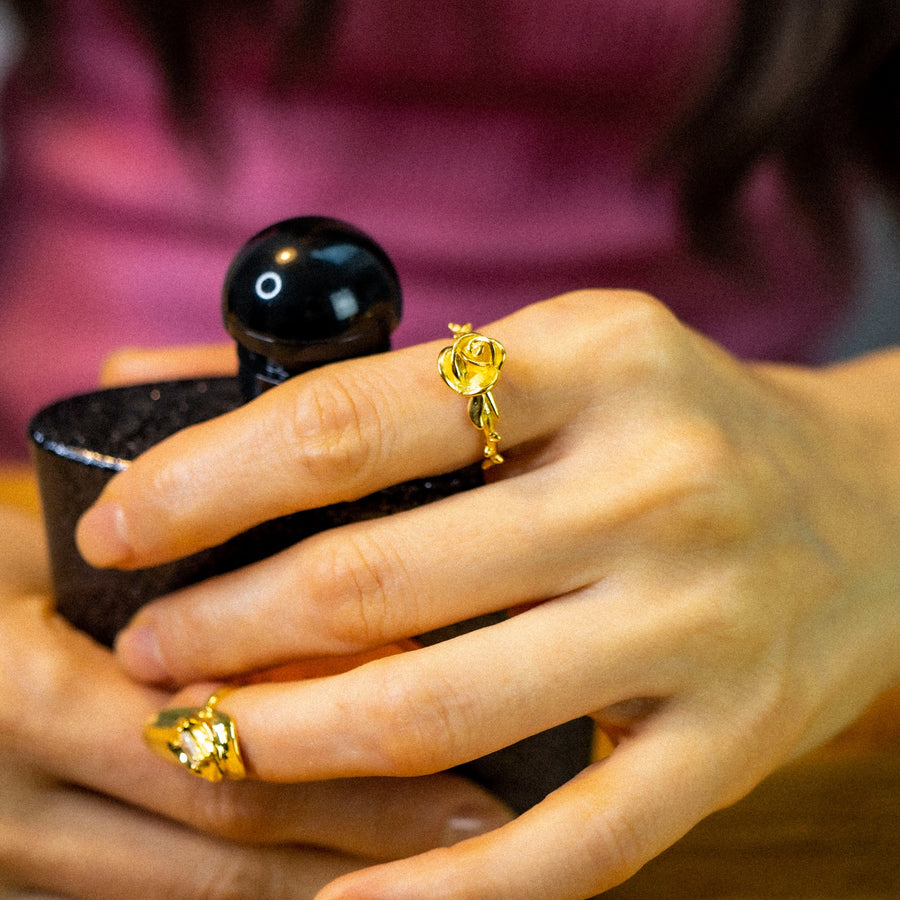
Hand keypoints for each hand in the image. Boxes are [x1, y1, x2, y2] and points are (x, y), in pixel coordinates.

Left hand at [76, 293, 899, 898]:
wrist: (869, 504)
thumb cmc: (682, 420)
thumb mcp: (553, 358)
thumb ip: (371, 378)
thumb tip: (167, 378)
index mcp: (595, 357)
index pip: (352, 422)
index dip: (211, 480)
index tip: (127, 525)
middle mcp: (653, 483)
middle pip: (379, 577)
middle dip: (225, 625)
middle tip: (150, 651)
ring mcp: (698, 620)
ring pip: (443, 711)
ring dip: (290, 740)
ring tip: (204, 738)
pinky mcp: (731, 739)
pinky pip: (569, 841)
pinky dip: (442, 884)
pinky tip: (343, 898)